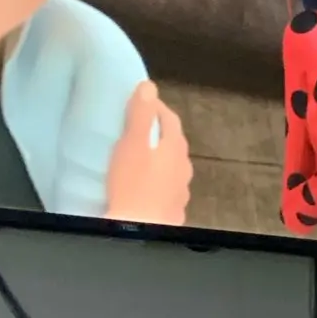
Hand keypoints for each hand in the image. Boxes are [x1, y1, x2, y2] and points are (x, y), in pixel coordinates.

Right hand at [106, 80, 191, 224]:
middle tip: (136, 126)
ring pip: (171, 166)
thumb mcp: (132, 144)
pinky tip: (143, 184)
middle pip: (173, 142)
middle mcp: (184, 169)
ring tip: (137, 155)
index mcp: (176, 148)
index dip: (155, 106)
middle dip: (157, 132)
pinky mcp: (172, 210)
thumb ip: (141, 114)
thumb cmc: (133, 186)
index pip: (170, 118)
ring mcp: (180, 191)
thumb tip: (149, 87)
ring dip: (157, 157)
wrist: (139, 230)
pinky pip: (166, 187)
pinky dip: (156, 179)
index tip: (139, 102)